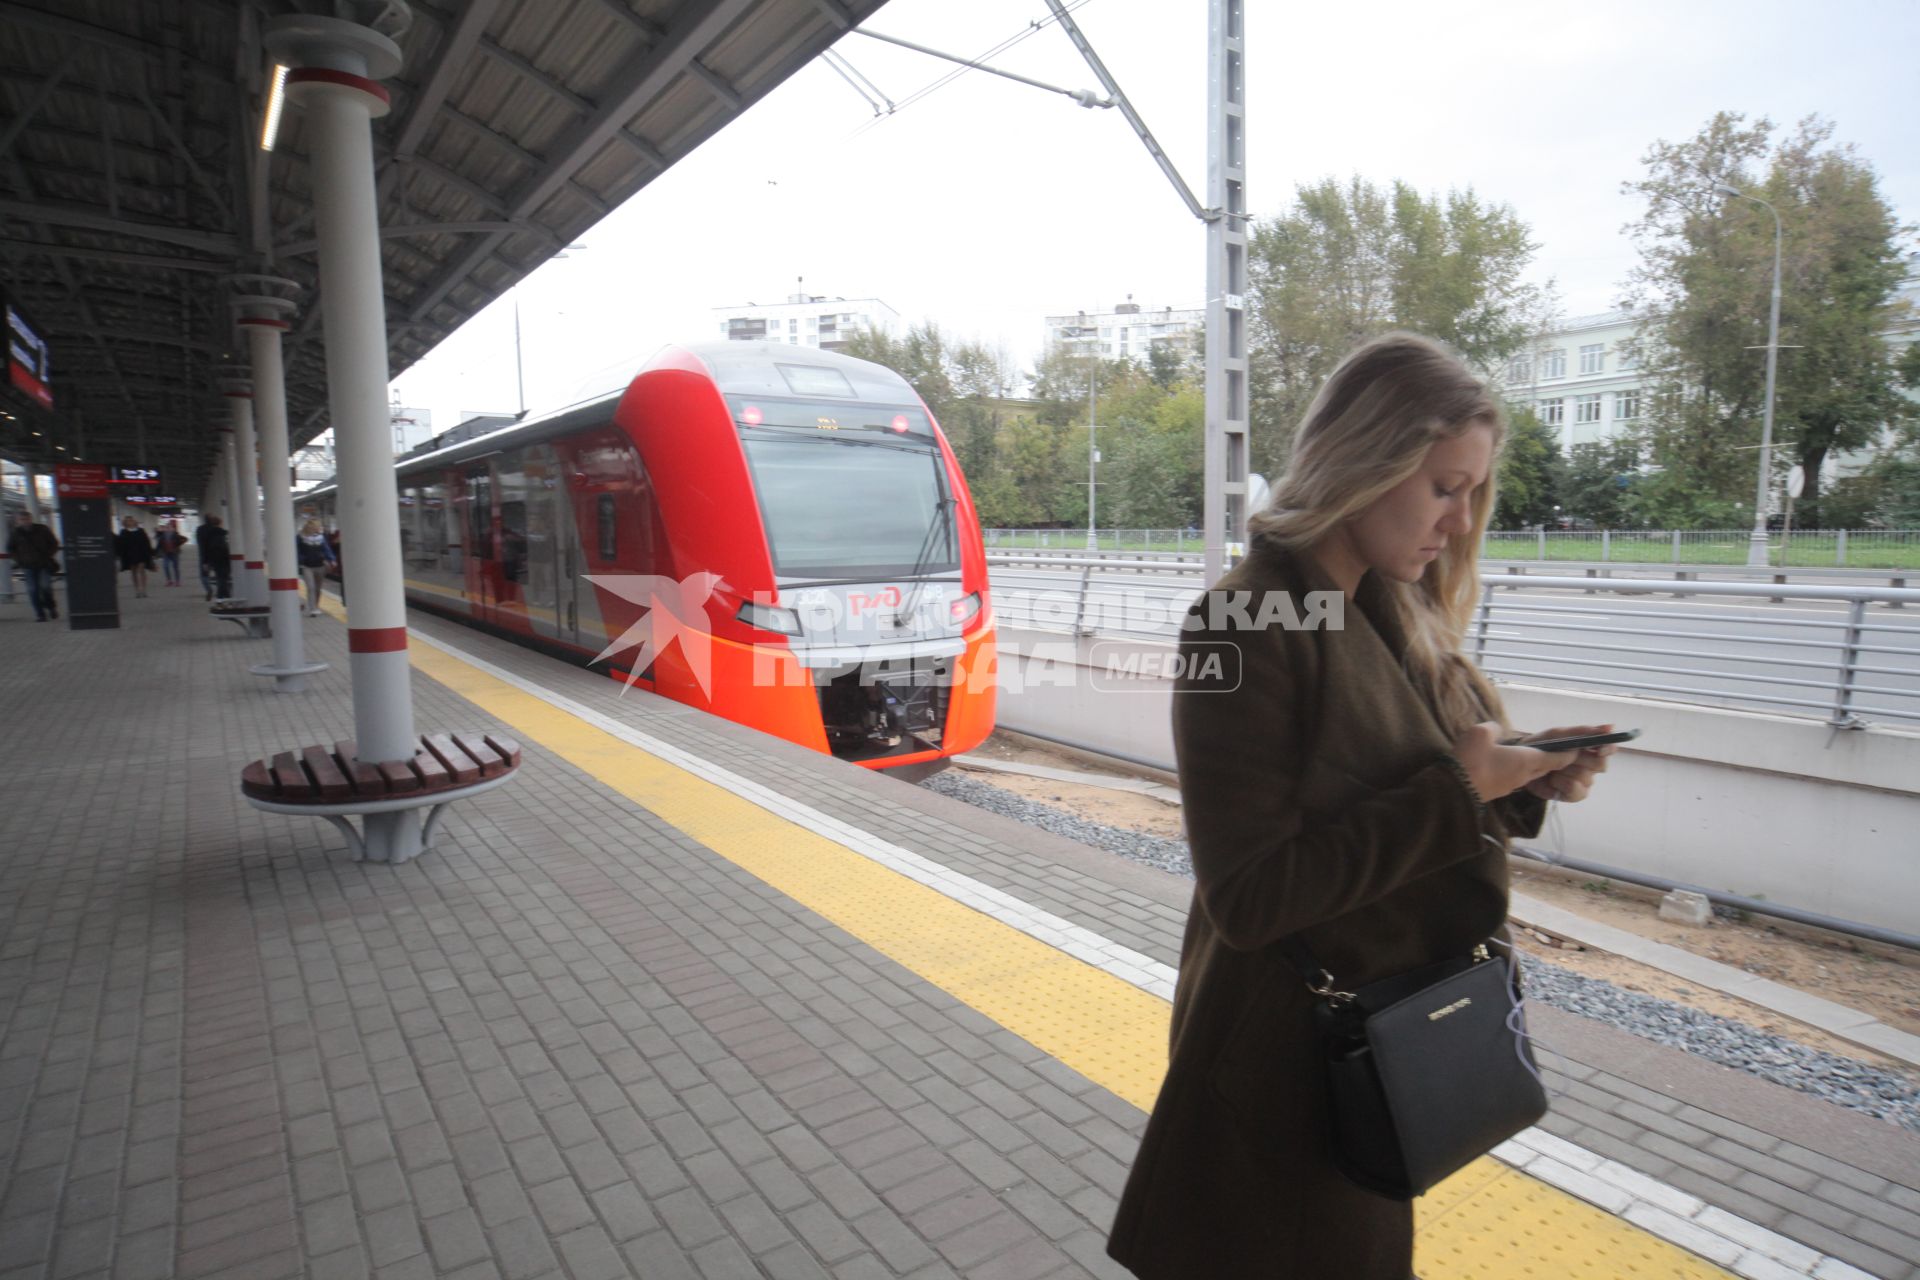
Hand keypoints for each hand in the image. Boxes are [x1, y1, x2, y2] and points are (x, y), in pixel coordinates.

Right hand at [1452, 721, 1574, 801]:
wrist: (1454, 790)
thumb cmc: (1471, 759)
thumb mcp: (1481, 733)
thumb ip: (1495, 729)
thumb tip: (1499, 733)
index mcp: (1526, 760)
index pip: (1558, 758)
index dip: (1569, 752)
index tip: (1575, 746)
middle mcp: (1525, 775)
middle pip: (1547, 767)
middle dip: (1555, 759)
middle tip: (1556, 748)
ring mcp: (1512, 785)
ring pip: (1532, 774)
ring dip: (1536, 765)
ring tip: (1530, 754)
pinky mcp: (1500, 791)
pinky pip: (1517, 779)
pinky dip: (1520, 771)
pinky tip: (1508, 764)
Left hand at [1520, 723, 1617, 801]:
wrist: (1522, 764)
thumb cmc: (1541, 746)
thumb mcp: (1558, 735)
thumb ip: (1583, 732)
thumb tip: (1610, 727)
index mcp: (1589, 748)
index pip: (1609, 748)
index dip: (1607, 748)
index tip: (1600, 749)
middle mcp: (1590, 765)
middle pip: (1600, 765)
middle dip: (1581, 760)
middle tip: (1565, 757)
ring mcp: (1584, 780)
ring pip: (1586, 777)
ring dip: (1566, 771)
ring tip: (1552, 768)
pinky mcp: (1575, 794)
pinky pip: (1577, 791)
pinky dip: (1563, 784)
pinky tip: (1553, 780)